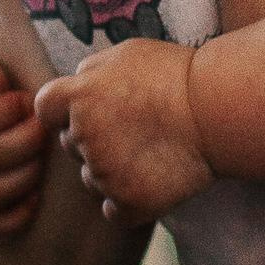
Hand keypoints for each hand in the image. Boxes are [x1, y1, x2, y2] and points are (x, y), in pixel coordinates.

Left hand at [33, 40, 213, 222]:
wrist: (218, 109)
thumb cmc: (176, 74)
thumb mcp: (126, 53)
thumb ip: (89, 71)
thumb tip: (73, 85)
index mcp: (76, 96)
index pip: (46, 110)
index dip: (65, 111)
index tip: (93, 109)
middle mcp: (83, 136)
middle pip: (71, 146)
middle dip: (94, 139)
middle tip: (136, 130)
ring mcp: (105, 173)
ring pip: (92, 180)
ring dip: (111, 172)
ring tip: (151, 153)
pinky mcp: (129, 202)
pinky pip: (112, 211)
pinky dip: (127, 203)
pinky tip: (150, 183)